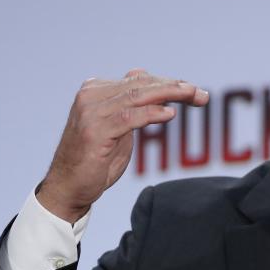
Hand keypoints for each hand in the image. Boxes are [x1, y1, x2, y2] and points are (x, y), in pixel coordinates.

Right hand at [37, 69, 208, 222]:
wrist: (68, 188)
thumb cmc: (95, 160)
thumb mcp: (117, 129)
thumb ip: (131, 107)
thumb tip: (149, 84)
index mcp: (96, 91)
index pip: (139, 81)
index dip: (169, 83)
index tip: (195, 91)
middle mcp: (91, 96)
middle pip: (141, 86)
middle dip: (174, 88)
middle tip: (200, 93)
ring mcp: (91, 112)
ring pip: (137, 96)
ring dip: (169, 95)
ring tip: (193, 96)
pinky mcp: (95, 130)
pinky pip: (129, 117)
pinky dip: (151, 114)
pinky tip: (170, 114)